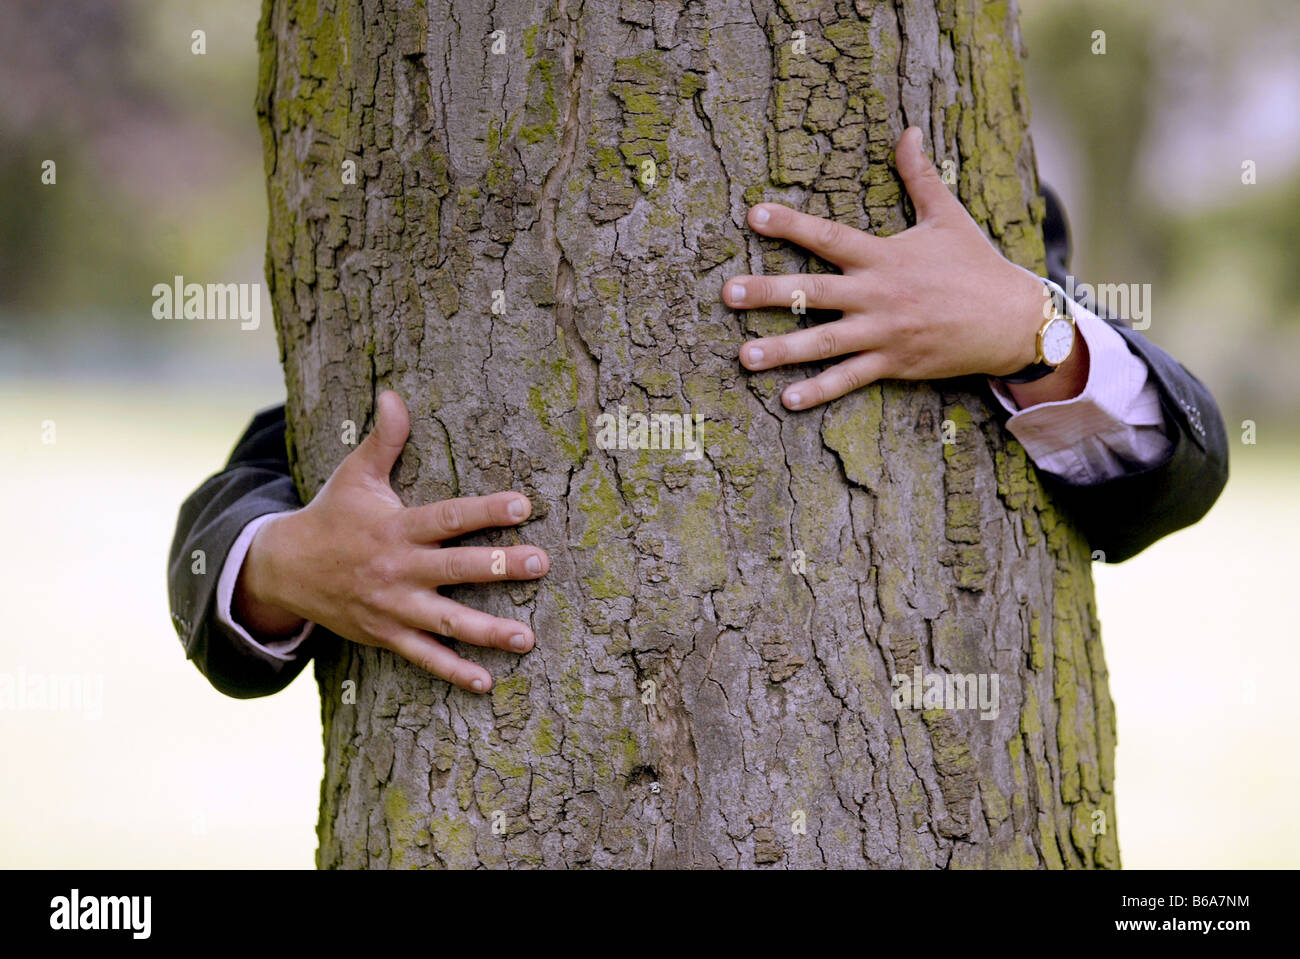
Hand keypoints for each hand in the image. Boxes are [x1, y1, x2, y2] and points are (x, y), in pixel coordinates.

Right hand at [233, 391, 549, 692]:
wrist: (284, 569)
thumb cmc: (332, 515)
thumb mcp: (355, 475)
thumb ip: (384, 439)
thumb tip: (394, 394)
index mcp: (396, 527)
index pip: (448, 517)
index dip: (486, 510)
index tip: (524, 504)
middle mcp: (398, 568)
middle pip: (456, 567)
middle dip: (500, 566)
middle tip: (542, 563)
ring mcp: (392, 606)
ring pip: (446, 620)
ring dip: (488, 631)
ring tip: (527, 638)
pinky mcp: (386, 635)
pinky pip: (423, 656)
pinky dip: (453, 671)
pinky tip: (486, 682)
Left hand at [723, 126, 1086, 408]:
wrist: (1013, 320)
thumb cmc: (975, 266)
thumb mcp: (948, 216)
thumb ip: (919, 176)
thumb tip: (907, 131)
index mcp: (884, 256)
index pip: (829, 237)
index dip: (790, 225)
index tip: (753, 215)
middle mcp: (878, 294)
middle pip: (814, 292)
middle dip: (769, 292)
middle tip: (726, 293)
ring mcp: (883, 333)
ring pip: (824, 342)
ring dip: (782, 349)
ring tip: (743, 356)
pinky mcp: (893, 364)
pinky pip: (850, 379)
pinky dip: (820, 390)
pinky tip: (786, 400)